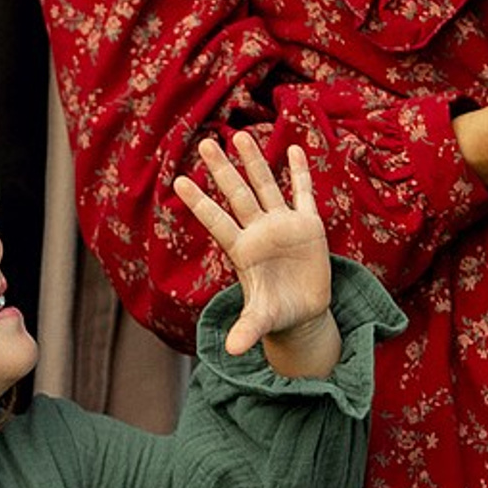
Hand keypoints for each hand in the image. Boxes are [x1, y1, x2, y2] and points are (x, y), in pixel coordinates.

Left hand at [173, 130, 338, 375]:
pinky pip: (303, 195)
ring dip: (254, 162)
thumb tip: (231, 350)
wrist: (303, 312)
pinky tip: (294, 149)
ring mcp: (283, 226)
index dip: (200, 203)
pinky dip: (299, 173)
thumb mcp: (261, 320)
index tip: (178, 181)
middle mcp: (258, 232)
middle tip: (205, 143)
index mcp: (242, 250)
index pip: (216, 221)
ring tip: (239, 136)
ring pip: (266, 187)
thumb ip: (247, 330)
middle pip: (237, 195)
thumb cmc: (275, 313)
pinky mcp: (308, 227)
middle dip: (222, 170)